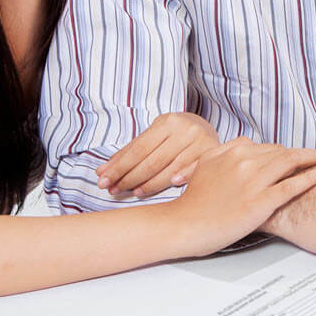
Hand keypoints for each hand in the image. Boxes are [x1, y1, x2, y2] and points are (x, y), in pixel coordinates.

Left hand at [97, 112, 220, 197]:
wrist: (205, 126)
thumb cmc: (174, 133)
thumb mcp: (154, 134)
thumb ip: (131, 151)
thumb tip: (102, 171)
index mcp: (167, 122)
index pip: (138, 149)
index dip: (119, 167)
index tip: (103, 181)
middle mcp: (185, 130)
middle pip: (152, 160)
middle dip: (129, 178)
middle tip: (113, 190)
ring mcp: (200, 142)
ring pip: (170, 168)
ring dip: (150, 184)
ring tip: (133, 192)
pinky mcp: (212, 153)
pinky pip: (194, 168)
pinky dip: (183, 176)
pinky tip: (172, 184)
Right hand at [171, 140, 315, 249]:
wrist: (184, 224)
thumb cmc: (194, 201)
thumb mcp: (205, 165)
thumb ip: (226, 151)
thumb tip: (244, 145)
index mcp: (233, 150)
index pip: (269, 147)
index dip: (287, 151)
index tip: (300, 154)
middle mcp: (245, 159)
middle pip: (283, 152)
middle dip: (305, 153)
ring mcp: (254, 180)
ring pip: (291, 162)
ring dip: (314, 158)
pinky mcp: (261, 201)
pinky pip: (293, 185)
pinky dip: (312, 176)